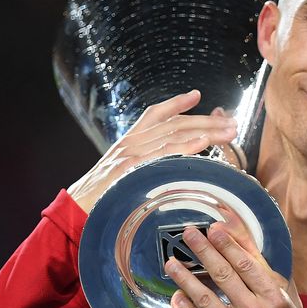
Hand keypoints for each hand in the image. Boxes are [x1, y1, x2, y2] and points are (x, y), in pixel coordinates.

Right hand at [67, 90, 237, 212]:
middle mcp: (131, 142)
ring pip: (175, 134)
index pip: (155, 114)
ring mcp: (132, 153)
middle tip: (232, 122)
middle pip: (174, 123)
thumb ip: (140, 168)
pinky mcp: (133, 167)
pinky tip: (204, 143)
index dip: (177, 103)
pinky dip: (187, 146)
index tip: (197, 96)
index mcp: (128, 142)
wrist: (75, 211)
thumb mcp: (119, 176)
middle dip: (206, 121)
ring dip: (206, 131)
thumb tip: (164, 171)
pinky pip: (165, 153)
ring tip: (230, 132)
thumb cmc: (100, 200)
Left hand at [165, 212, 306, 307]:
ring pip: (206, 297)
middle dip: (203, 250)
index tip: (213, 228)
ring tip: (171, 263)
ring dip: (185, 277)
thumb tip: (244, 240)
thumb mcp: (285, 298)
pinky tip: (175, 296)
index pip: (247, 263)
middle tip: (188, 233)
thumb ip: (265, 271)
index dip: (228, 243)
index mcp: (274, 297)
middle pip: (224, 274)